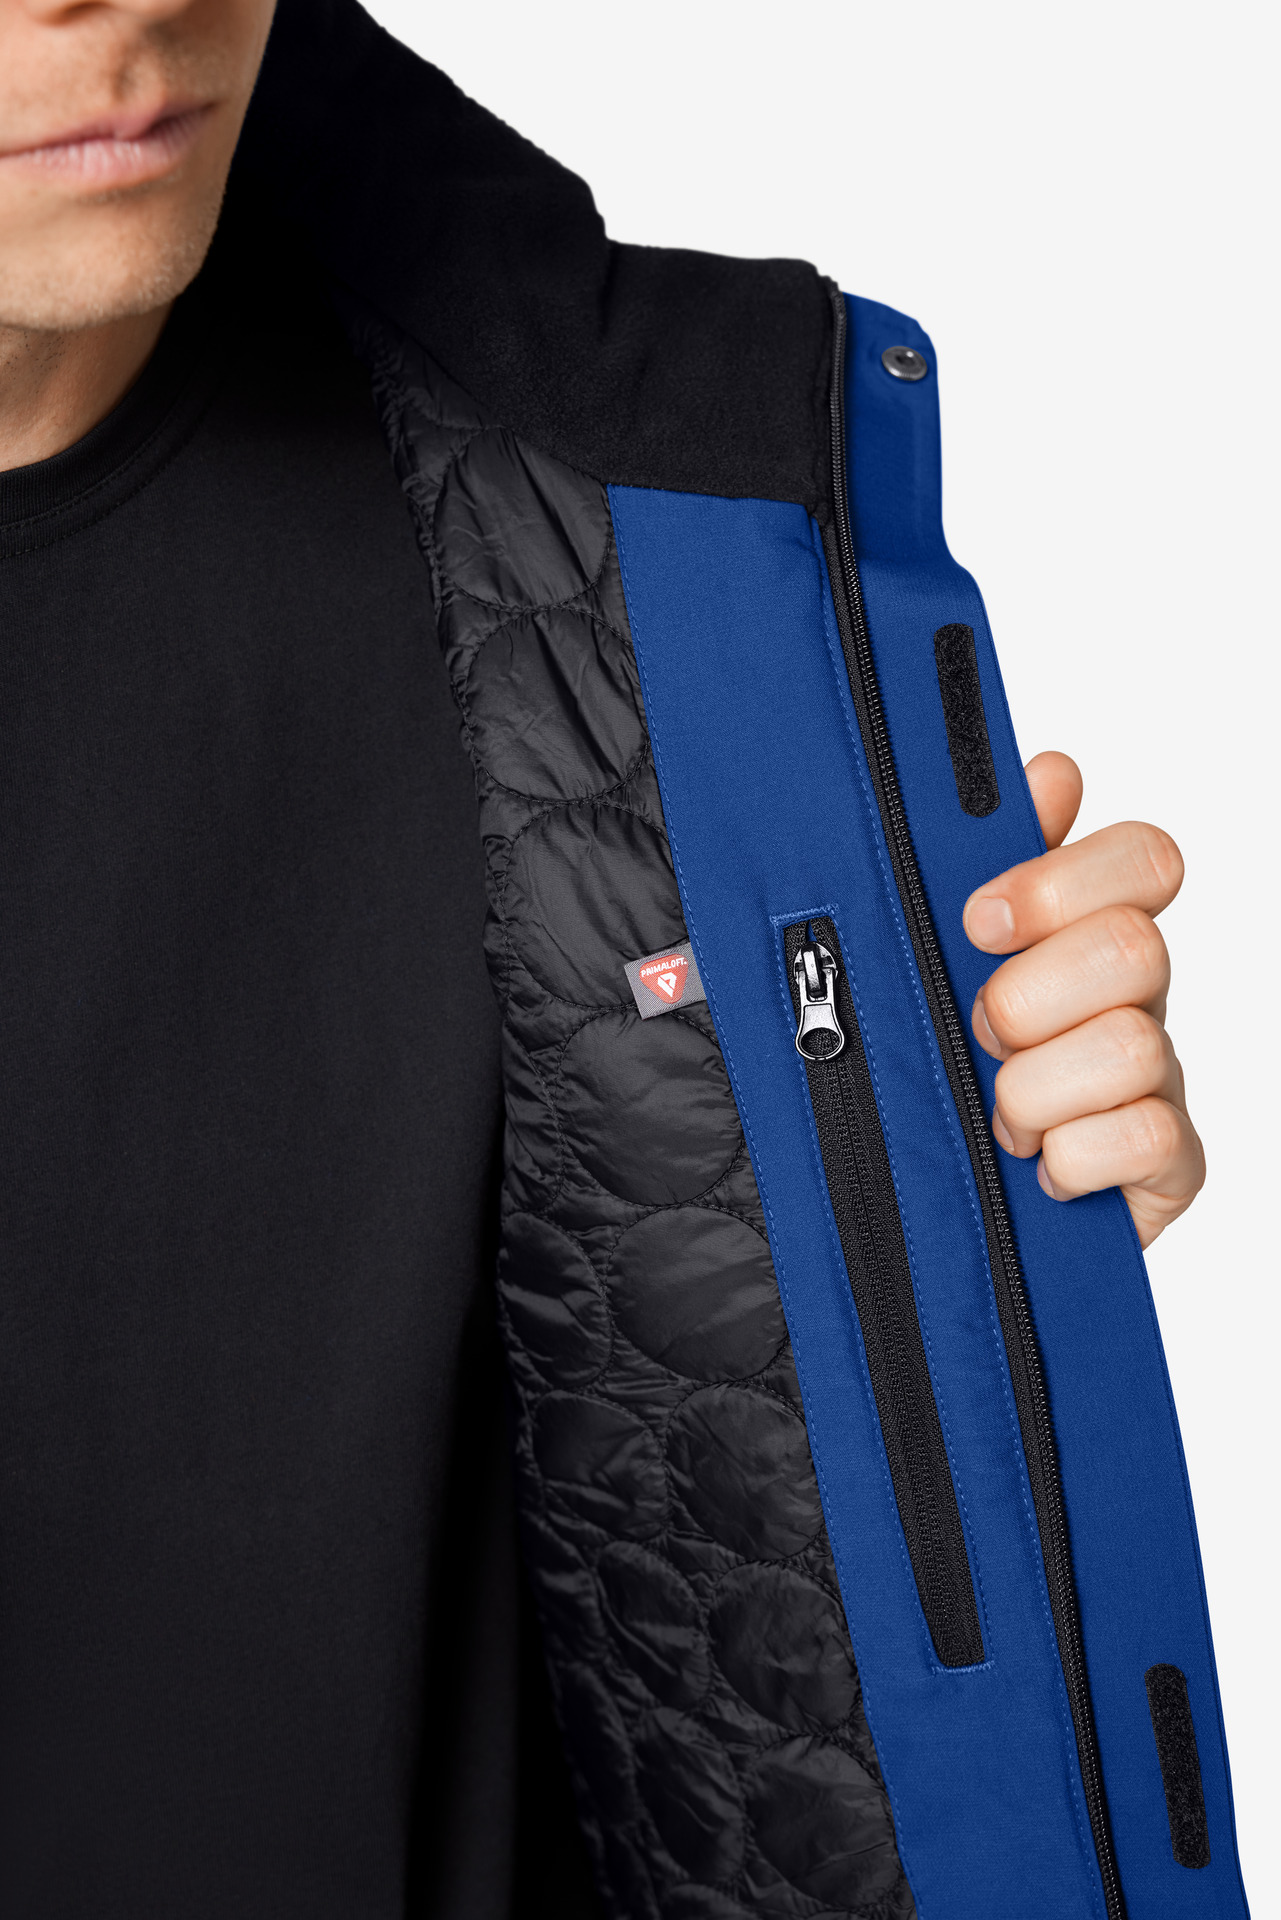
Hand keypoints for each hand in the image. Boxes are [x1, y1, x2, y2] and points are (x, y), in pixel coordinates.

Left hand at [962, 752, 1203, 1248]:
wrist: (933, 1198)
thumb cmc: (931, 1064)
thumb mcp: (926, 957)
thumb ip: (972, 862)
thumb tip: (1050, 771)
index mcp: (1085, 931)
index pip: (1143, 858)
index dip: (1064, 882)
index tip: (979, 922)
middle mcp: (1133, 996)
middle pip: (1133, 949)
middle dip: (1028, 999)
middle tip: (979, 1035)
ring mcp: (1157, 1078)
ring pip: (1133, 1046)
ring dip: (1036, 1091)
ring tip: (999, 1116)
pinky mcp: (1167, 1162)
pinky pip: (1151, 1138)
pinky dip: (1074, 1157)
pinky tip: (1041, 1166)